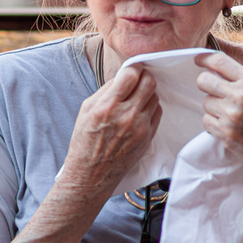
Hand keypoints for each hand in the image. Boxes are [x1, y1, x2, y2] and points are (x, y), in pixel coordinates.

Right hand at [61, 63, 161, 194]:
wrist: (91, 175)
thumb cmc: (85, 141)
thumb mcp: (86, 110)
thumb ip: (105, 91)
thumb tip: (123, 77)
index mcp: (107, 106)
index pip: (131, 75)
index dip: (134, 67)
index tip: (132, 68)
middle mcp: (126, 116)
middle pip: (149, 83)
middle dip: (144, 77)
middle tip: (138, 79)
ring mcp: (140, 128)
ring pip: (155, 97)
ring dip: (147, 93)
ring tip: (136, 98)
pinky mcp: (148, 138)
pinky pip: (157, 113)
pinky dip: (150, 108)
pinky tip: (140, 111)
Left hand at [194, 52, 242, 175]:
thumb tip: (218, 69)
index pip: (220, 61)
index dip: (204, 59)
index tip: (198, 59)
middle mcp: (240, 96)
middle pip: (204, 80)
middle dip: (205, 84)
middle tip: (212, 91)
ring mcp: (231, 114)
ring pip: (205, 102)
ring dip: (213, 108)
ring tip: (230, 116)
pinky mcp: (224, 132)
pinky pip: (206, 120)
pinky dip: (213, 124)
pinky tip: (229, 128)